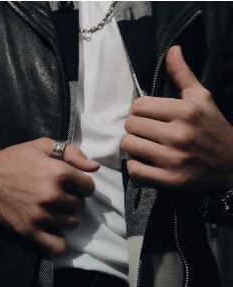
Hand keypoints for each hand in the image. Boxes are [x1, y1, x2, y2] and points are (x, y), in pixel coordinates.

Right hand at [0, 138, 99, 254]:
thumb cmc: (15, 159)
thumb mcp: (43, 146)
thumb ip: (72, 153)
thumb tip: (95, 167)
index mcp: (58, 173)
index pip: (88, 187)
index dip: (81, 185)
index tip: (71, 184)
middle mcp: (51, 195)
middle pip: (80, 206)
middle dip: (73, 200)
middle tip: (59, 196)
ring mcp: (39, 215)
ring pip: (72, 223)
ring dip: (67, 217)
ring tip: (54, 210)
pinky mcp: (28, 230)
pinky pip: (56, 246)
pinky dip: (58, 241)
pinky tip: (52, 230)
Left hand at [122, 45, 232, 190]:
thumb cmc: (214, 128)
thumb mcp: (202, 98)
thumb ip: (183, 74)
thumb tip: (172, 50)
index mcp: (185, 111)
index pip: (138, 106)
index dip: (139, 109)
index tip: (147, 114)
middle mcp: (178, 134)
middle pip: (130, 125)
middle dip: (134, 126)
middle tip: (145, 130)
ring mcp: (172, 159)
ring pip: (129, 145)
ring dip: (133, 145)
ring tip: (144, 144)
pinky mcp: (169, 179)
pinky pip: (135, 169)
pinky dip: (135, 165)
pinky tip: (145, 160)